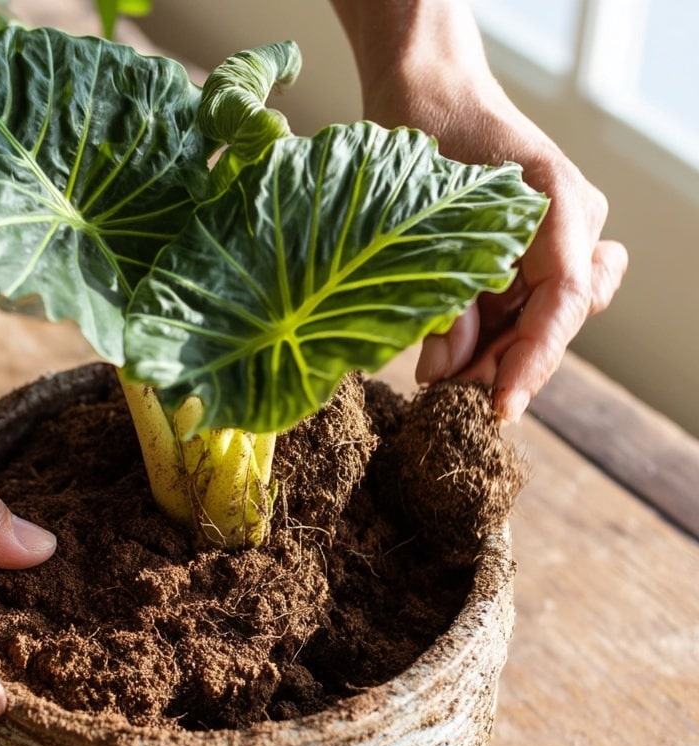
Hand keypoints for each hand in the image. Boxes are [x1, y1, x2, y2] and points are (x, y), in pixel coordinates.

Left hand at [333, 0, 628, 420]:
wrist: (428, 94)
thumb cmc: (421, 136)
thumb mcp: (417, 219)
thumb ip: (439, 295)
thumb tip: (444, 372)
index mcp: (557, 202)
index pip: (562, 297)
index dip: (532, 359)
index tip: (500, 407)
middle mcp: (573, 223)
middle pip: (559, 319)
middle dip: (506, 363)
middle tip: (449, 394)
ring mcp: (560, 238)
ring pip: (545, 321)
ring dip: (498, 354)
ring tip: (443, 374)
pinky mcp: (536, 253)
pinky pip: (526, 309)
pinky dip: (492, 336)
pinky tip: (450, 350)